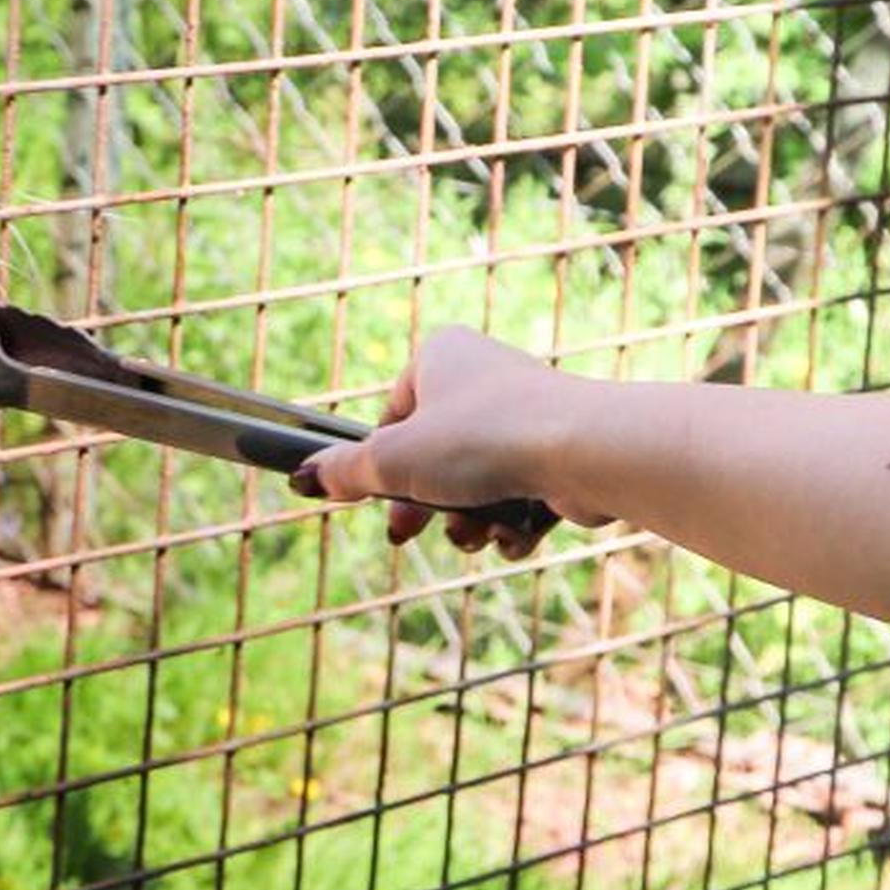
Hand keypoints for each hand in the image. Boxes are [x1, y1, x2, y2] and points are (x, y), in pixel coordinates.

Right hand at [296, 328, 610, 557]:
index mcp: (441, 356)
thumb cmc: (484, 438)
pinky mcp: (558, 457)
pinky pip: (517, 499)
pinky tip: (516, 530)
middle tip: (409, 533)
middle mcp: (485, 378)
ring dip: (467, 521)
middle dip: (423, 504)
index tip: (372, 499)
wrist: (584, 452)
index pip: (393, 415)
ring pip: (475, 485)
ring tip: (476, 529)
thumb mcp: (395, 459)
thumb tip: (305, 477)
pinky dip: (511, 523)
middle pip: (433, 457)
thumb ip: (346, 471)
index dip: (380, 464)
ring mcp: (525, 418)